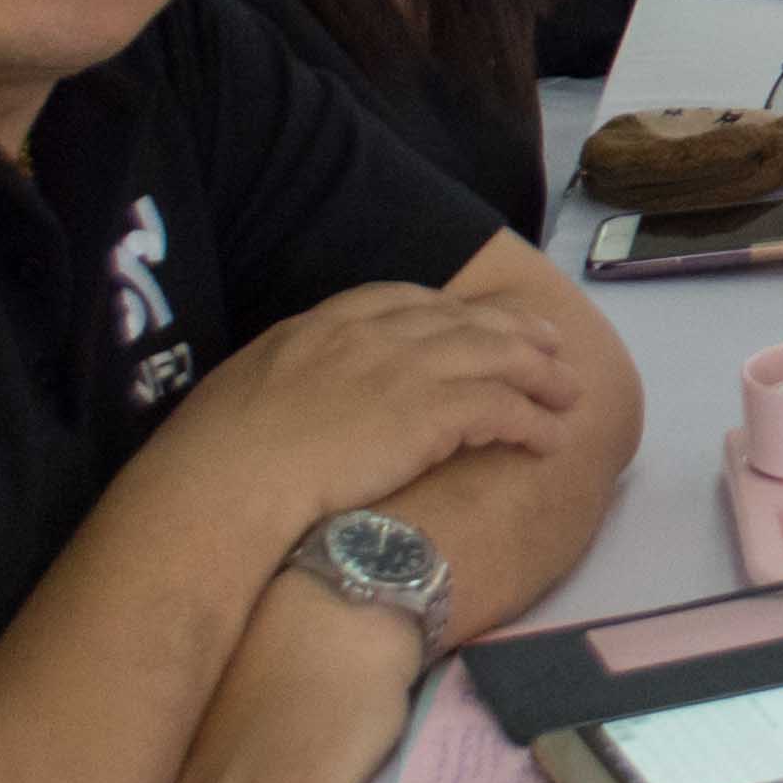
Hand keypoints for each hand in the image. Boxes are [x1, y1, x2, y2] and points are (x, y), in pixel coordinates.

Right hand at [147, 282, 581, 543]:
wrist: (223, 483)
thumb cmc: (213, 458)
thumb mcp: (243, 391)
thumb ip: (283, 380)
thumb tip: (290, 398)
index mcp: (322, 324)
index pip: (403, 300)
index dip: (450, 310)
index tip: (475, 319)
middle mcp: (371, 336)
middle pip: (462, 321)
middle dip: (511, 330)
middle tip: (547, 340)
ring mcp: (404, 369)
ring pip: (495, 358)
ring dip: (538, 373)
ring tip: (569, 389)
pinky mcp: (430, 413)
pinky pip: (501, 409)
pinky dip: (532, 420)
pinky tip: (550, 437)